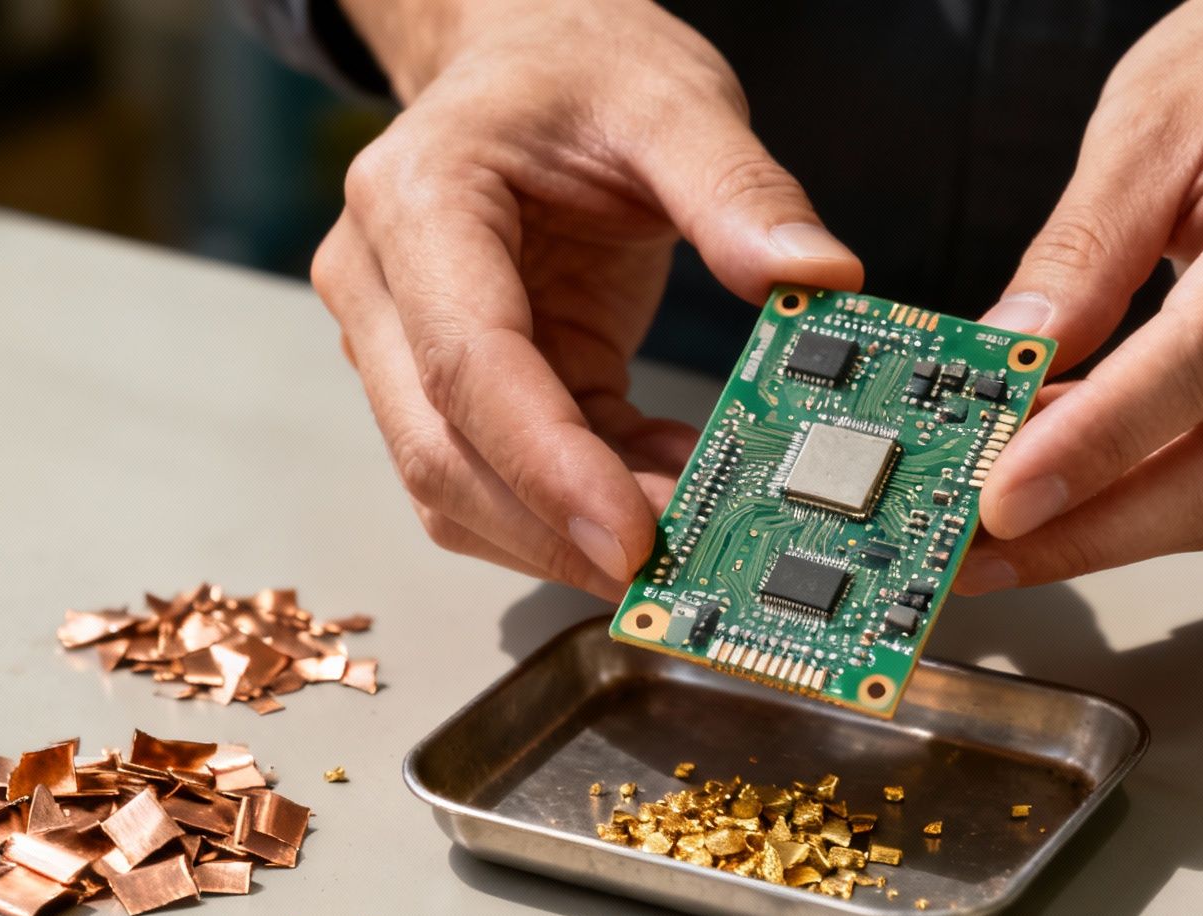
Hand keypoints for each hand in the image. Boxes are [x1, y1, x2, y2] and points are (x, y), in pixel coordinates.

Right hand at [313, 0, 860, 599]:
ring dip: (567, 536)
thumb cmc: (577, 64)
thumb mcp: (673, 98)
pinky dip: (588, 503)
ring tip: (693, 534)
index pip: (468, 365)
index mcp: (420, 202)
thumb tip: (817, 281)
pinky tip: (675, 489)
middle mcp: (385, 286)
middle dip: (556, 531)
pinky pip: (510, 475)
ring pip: (457, 489)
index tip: (630, 539)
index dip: (546, 467)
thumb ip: (741, 191)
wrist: (525, 53)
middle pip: (442, 454)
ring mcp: (406, 343)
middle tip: (678, 574)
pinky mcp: (459, 383)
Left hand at [956, 0, 1202, 594]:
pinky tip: (1081, 486)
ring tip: (1011, 531)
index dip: (1102, 441)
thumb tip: (1008, 354)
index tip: (1006, 495)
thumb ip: (1078, 251)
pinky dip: (1161, 492)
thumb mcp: (1144, 124)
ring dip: (1121, 525)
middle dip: (1101, 526)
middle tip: (986, 552)